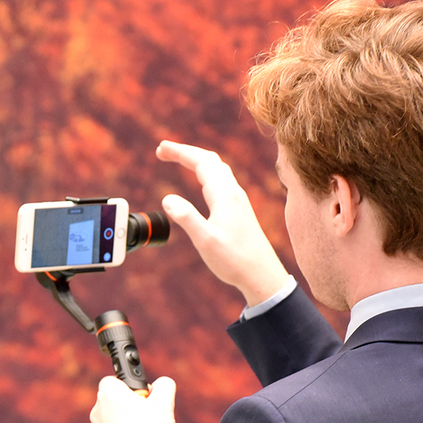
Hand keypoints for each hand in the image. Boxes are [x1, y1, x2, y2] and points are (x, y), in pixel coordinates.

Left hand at [89, 376, 177, 422]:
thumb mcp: (164, 402)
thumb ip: (165, 385)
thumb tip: (162, 384)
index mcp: (108, 394)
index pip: (117, 379)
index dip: (134, 385)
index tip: (148, 394)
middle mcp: (100, 411)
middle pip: (127, 404)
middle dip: (147, 412)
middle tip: (159, 419)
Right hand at [156, 140, 290, 305]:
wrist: (261, 274)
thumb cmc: (235, 260)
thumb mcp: (206, 241)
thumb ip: (186, 218)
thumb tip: (168, 198)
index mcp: (224, 196)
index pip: (201, 162)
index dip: (180, 152)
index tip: (160, 149)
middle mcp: (233, 193)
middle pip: (210, 160)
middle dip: (186, 152)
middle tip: (163, 151)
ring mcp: (238, 200)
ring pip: (218, 169)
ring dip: (197, 160)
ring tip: (179, 160)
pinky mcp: (240, 209)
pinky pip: (222, 180)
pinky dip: (207, 172)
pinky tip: (202, 181)